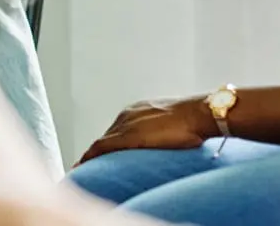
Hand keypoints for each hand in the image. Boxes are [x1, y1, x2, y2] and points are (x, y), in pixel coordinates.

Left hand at [77, 96, 217, 165]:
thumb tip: (172, 143)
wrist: (199, 115)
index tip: (102, 156)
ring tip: (80, 168)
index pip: (118, 130)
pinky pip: (100, 147)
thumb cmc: (194, 121)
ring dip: (92, 156)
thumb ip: (165, 132)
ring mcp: (126, 124)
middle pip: (107, 136)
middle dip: (98, 151)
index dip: (109, 144)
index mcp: (139, 111)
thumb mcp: (175, 126)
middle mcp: (128, 115)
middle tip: (86, 166)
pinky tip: (81, 166)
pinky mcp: (127, 136)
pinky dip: (90, 157)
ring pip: (101, 142)